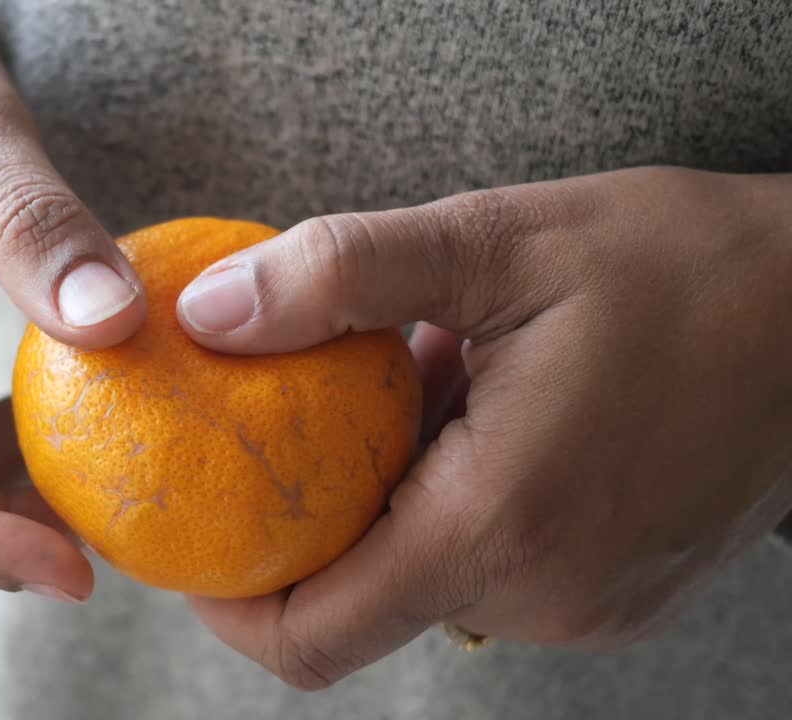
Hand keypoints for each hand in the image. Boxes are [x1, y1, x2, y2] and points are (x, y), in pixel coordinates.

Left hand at [176, 167, 791, 687]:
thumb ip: (341, 276)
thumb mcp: (498, 242)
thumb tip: (210, 312)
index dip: (229, 606)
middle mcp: (544, 594)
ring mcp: (588, 606)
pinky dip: (458, 506)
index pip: (314, 636)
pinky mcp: (617, 594)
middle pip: (363, 606)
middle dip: (312, 525)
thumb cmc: (688, 268)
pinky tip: (480, 417)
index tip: (191, 538)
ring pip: (430, 581)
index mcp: (500, 527)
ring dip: (393, 503)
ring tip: (419, 397)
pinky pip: (494, 567)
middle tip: (294, 431)